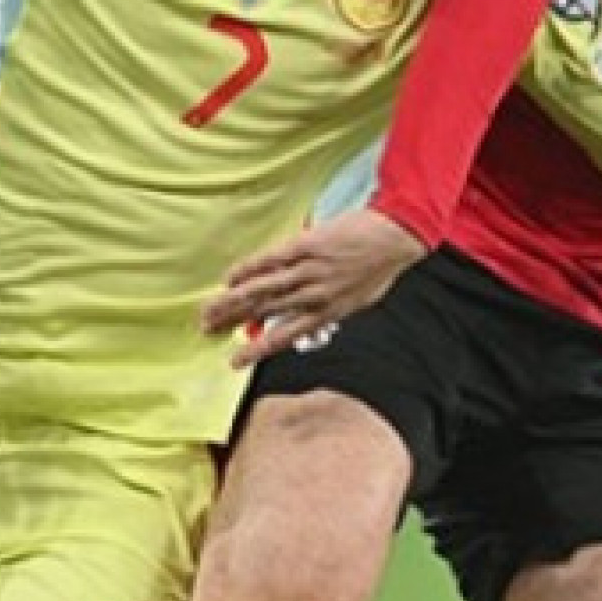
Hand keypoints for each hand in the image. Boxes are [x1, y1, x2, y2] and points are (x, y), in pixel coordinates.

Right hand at [202, 209, 427, 366]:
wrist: (394, 237)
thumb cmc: (377, 269)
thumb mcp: (357, 301)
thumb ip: (328, 311)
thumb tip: (306, 322)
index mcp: (326, 314)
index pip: (284, 337)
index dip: (257, 351)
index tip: (234, 362)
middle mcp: (313, 296)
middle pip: (264, 313)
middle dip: (233, 322)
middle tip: (207, 328)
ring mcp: (307, 271)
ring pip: (262, 290)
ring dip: (232, 301)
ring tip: (210, 308)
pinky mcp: (305, 246)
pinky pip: (270, 260)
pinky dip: (248, 269)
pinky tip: (230, 277)